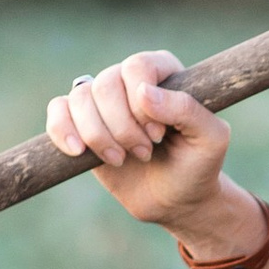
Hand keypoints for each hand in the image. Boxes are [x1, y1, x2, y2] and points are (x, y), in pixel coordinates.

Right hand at [47, 50, 251, 253]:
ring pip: (79, 98)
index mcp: (163, 72)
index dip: (142, 104)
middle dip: (122, 127)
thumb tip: (141, 92)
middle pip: (105, 84)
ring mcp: (102, 101)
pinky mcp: (80, 124)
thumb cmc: (198, 166)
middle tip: (145, 153)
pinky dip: (62, 131)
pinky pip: (57, 110)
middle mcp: (129, 80)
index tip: (158, 134)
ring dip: (98, 136)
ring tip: (121, 159)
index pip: (136, 67)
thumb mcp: (210, 139)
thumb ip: (186, 110)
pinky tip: (79, 152)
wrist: (176, 201)